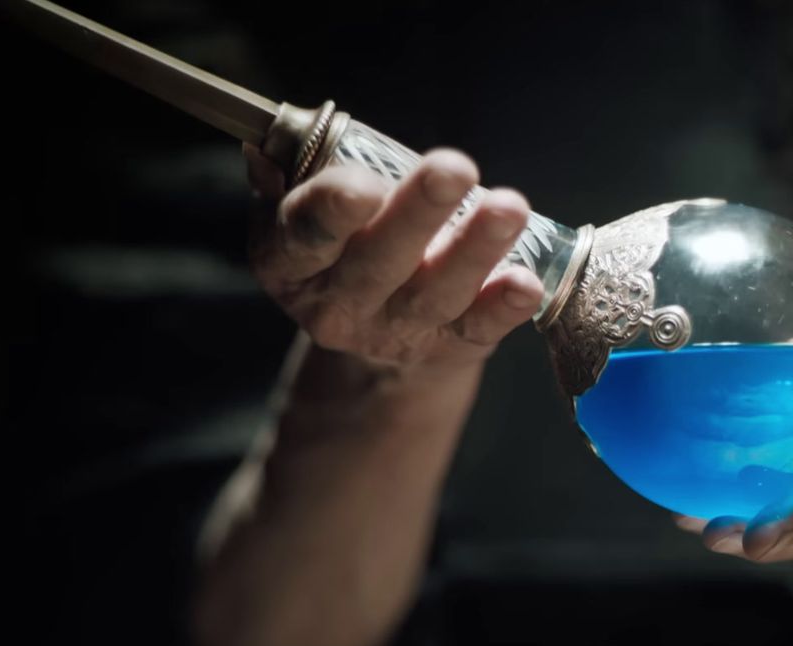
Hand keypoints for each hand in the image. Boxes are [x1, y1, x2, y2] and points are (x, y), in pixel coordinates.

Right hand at [245, 145, 543, 385]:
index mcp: (289, 261)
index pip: (306, 235)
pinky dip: (503, 307)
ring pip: (433, 293)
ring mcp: (392, 331)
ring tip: (509, 207)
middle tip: (453, 167)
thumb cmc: (343, 242)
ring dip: (474, 249)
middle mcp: (336, 304)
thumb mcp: (302, 214)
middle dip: (417, 213)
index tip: (364, 185)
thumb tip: (266, 149)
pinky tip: (526, 282)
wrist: (372, 337)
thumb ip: (291, 178)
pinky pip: (475, 329)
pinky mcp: (446, 347)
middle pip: (378, 261)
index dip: (332, 212)